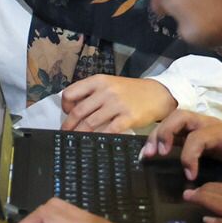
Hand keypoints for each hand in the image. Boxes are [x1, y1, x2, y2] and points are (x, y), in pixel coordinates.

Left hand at [60, 75, 175, 132]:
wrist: (156, 94)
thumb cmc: (130, 91)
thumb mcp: (109, 84)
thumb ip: (92, 93)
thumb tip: (72, 109)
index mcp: (98, 81)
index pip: (70, 93)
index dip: (65, 106)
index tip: (67, 113)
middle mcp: (105, 91)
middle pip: (78, 111)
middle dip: (68, 125)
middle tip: (65, 133)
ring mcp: (116, 104)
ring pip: (89, 123)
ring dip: (80, 133)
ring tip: (76, 139)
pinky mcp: (128, 117)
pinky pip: (108, 130)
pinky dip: (98, 137)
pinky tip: (95, 141)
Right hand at [141, 110, 221, 188]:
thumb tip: (210, 203)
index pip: (198, 137)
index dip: (190, 156)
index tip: (191, 177)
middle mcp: (209, 124)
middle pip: (180, 117)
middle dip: (165, 134)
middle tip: (155, 154)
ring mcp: (201, 125)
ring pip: (174, 119)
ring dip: (158, 134)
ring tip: (147, 154)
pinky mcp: (195, 131)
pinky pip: (174, 128)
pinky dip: (161, 137)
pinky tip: (152, 153)